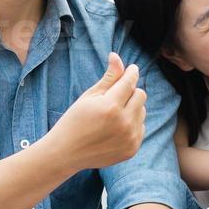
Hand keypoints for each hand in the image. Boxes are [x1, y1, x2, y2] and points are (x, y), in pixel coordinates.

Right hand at [42, 53, 146, 172]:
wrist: (66, 153)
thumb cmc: (74, 120)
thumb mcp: (89, 96)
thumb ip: (108, 77)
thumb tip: (116, 56)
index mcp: (111, 106)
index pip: (130, 81)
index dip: (131, 72)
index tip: (131, 69)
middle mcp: (124, 123)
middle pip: (141, 95)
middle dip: (130, 91)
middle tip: (115, 95)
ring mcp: (130, 138)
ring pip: (142, 111)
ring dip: (132, 107)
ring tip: (112, 114)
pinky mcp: (132, 149)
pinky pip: (141, 127)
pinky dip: (132, 123)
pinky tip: (114, 127)